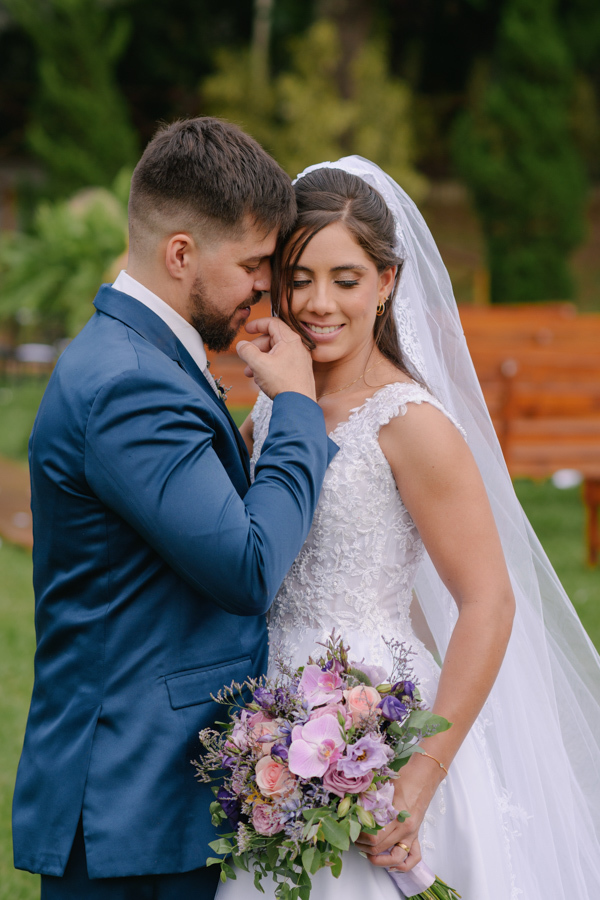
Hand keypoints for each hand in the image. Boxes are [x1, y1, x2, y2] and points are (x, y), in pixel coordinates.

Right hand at [236, 317, 315, 400]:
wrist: (299, 405)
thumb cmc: (282, 382)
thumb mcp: (259, 364)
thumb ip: (247, 351)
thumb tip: (241, 345)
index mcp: (290, 340)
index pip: (272, 323)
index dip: (257, 324)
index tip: (246, 329)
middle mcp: (297, 347)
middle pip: (272, 339)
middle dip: (255, 348)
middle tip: (245, 357)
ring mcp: (300, 360)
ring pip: (275, 353)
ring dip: (259, 360)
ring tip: (249, 373)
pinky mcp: (299, 372)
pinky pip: (281, 363)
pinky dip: (269, 367)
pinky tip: (260, 379)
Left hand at [355, 757, 440, 871]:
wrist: (424, 776)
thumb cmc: (405, 778)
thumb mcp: (384, 788)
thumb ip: (372, 802)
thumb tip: (354, 810)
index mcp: (397, 816)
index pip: (374, 837)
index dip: (360, 837)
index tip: (351, 831)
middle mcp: (405, 829)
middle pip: (380, 847)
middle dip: (363, 846)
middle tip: (354, 838)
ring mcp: (412, 834)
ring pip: (395, 859)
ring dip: (379, 859)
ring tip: (368, 853)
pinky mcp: (416, 835)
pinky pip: (414, 858)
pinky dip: (403, 865)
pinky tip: (391, 865)